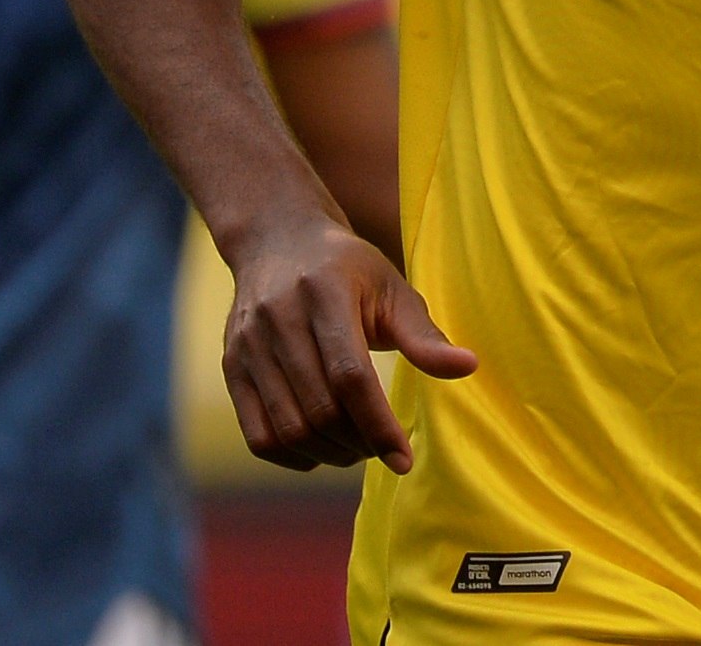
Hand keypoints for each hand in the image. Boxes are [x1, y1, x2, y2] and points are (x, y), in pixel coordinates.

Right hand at [219, 213, 476, 474]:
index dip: (378, 424)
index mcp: (324, 294)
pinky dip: (292, 455)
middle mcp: (278, 321)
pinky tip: (321, 451)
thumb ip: (424, 334)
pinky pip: (257, 434)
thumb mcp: (392, 288)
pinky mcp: (231, 367)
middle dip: (358, 442)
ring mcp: (248, 347)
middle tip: (383, 449)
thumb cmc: (349, 269)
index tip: (404, 458)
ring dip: (328, 454)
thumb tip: (468, 368)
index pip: (350, 376)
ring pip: (287, 428)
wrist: (278, 242)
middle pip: (319, 408)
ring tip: (358, 449)